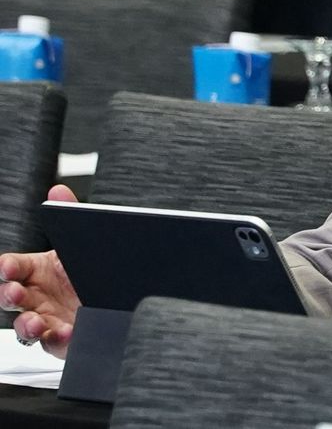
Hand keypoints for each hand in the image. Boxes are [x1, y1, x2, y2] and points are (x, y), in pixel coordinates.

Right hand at [0, 185, 81, 358]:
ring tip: (34, 323)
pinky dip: (56, 339)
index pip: (13, 267)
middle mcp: (37, 295)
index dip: (7, 267)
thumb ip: (69, 215)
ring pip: (25, 326)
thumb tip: (58, 190)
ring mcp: (47, 318)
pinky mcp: (62, 338)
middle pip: (10, 298)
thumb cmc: (88, 269)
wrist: (119, 294)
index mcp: (37, 269)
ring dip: (26, 325)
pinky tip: (64, 332)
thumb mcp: (80, 243)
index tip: (8, 267)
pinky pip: (53, 343)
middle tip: (15, 292)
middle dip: (9, 295)